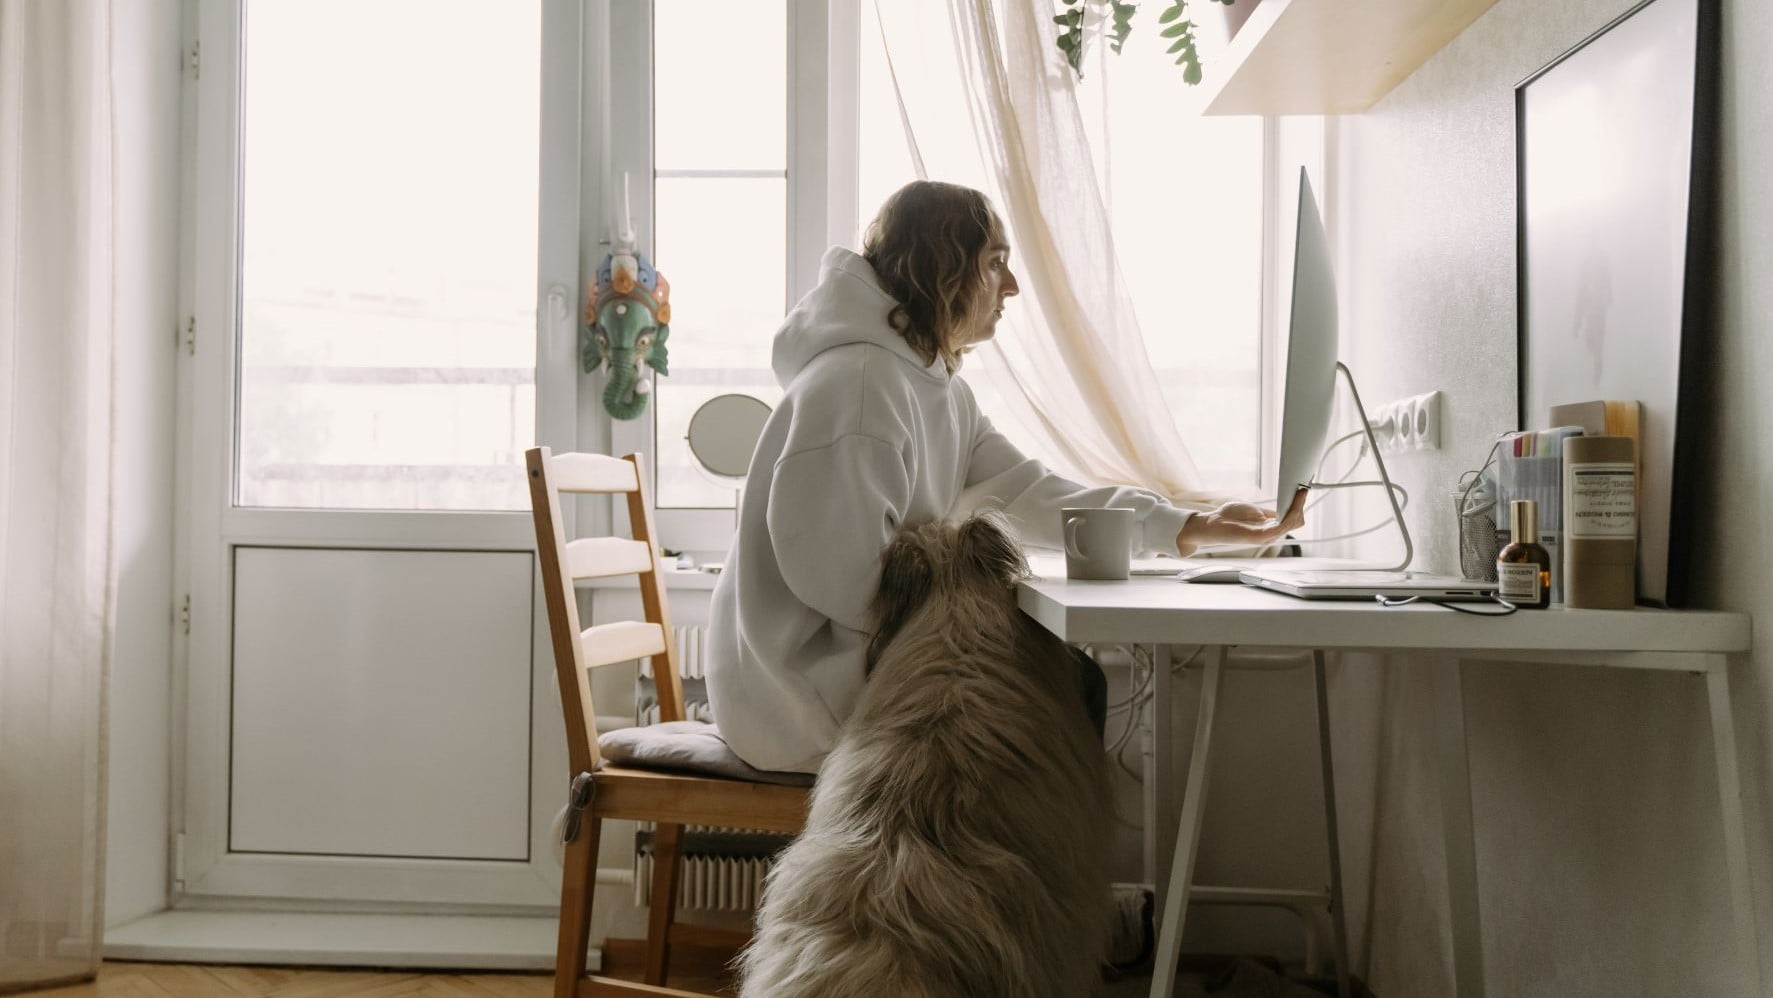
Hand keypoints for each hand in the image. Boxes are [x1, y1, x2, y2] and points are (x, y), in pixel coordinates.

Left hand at [1174, 487, 1307, 556]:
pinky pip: (1282, 525)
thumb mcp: (1254, 511)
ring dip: (1298, 506)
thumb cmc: (1229, 517)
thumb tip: (1283, 506)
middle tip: (1302, 488)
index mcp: (1270, 529)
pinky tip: (1291, 501)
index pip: (1293, 520)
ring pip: (1292, 522)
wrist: (1211, 524)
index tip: (1302, 490)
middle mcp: (1271, 534)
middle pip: (1297, 522)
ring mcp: (1267, 537)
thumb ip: (1269, 513)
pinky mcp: (1261, 536)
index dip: (1299, 506)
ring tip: (1299, 492)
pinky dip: (1289, 512)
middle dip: (1300, 504)